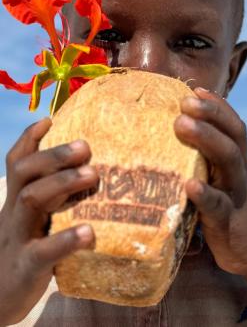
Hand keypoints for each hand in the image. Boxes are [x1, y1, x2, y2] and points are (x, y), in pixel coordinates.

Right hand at [0, 118, 97, 325]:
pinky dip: (67, 239)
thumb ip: (51, 200)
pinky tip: (90, 232)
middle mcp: (14, 212)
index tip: (49, 120)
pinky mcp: (27, 266)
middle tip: (85, 146)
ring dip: (62, 183)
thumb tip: (87, 173)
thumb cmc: (23, 252)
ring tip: (93, 175)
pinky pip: (43, 250)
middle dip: (54, 155)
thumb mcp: (31, 221)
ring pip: (31, 199)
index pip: (18, 162)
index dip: (30, 139)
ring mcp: (18, 237)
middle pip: (25, 172)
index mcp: (17, 200)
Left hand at [174, 88, 246, 276]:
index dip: (217, 105)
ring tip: (182, 125)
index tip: (195, 89)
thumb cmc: (225, 206)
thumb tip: (170, 133)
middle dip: (210, 114)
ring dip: (206, 139)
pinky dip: (205, 194)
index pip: (232, 125)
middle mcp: (238, 170)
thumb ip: (202, 157)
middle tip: (184, 102)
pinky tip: (189, 184)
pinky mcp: (228, 220)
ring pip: (228, 160)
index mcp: (235, 159)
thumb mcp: (217, 178)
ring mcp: (235, 194)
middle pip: (231, 135)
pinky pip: (218, 205)